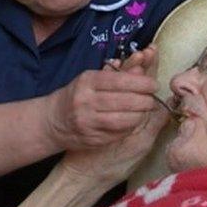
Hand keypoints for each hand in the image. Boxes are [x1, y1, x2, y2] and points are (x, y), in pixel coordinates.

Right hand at [43, 46, 159, 150]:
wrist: (53, 121)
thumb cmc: (77, 96)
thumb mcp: (92, 79)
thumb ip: (117, 75)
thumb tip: (141, 68)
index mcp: (86, 81)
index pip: (119, 81)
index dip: (141, 83)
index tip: (154, 84)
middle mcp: (85, 101)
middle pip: (124, 101)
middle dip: (144, 100)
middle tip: (152, 99)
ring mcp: (88, 122)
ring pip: (123, 120)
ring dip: (140, 115)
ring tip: (145, 110)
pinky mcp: (92, 138)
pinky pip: (118, 133)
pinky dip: (130, 127)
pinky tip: (133, 121)